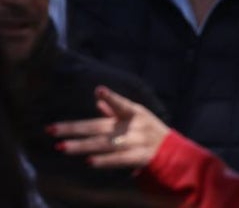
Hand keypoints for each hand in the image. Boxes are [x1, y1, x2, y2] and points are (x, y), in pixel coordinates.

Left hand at [50, 86, 170, 169]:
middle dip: (74, 129)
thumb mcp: (138, 117)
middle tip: (51, 130)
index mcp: (135, 113)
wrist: (174, 153)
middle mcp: (135, 126)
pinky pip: (119, 159)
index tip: (100, 90)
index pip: (122, 104)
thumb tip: (98, 99)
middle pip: (100, 127)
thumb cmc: (150, 131)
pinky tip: (88, 161)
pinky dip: (104, 161)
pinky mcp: (139, 157)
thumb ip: (117, 110)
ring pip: (104, 144)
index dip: (111, 97)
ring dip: (82, 146)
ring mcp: (137, 142)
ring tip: (61, 147)